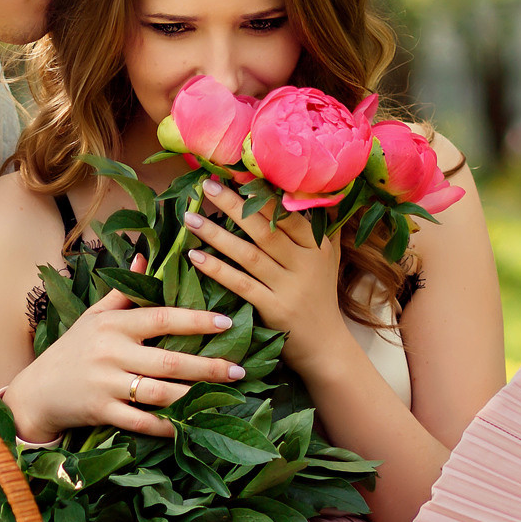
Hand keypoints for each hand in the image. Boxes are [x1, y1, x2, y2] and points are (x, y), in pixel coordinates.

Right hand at [5, 252, 241, 440]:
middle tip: (240, 369)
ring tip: (224, 397)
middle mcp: (110, 353)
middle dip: (208, 366)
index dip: (196, 320)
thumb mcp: (94, 316)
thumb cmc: (71, 350)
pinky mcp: (101, 412)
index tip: (227, 321)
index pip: (162, 318)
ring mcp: (105, 384)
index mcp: (113, 325)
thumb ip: (124, 291)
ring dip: (194, 397)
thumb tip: (146, 254)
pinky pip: (140, 422)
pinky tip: (190, 426)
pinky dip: (166, 426)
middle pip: (168, 360)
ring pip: (158, 393)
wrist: (35, 393)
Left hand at [184, 177, 355, 379]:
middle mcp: (305, 263)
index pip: (286, 213)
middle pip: (264, 229)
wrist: (326, 347)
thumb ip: (322, 227)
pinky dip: (218, 270)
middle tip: (207, 186)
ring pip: (249, 254)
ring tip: (191, 218)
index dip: (260, 193)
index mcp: (317, 246)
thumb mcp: (329, 259)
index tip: (234, 174)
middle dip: (234, 205)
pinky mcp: (274, 309)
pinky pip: (241, 284)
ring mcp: (289, 287)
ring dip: (217, 234)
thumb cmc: (321, 297)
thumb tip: (311, 190)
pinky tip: (195, 257)